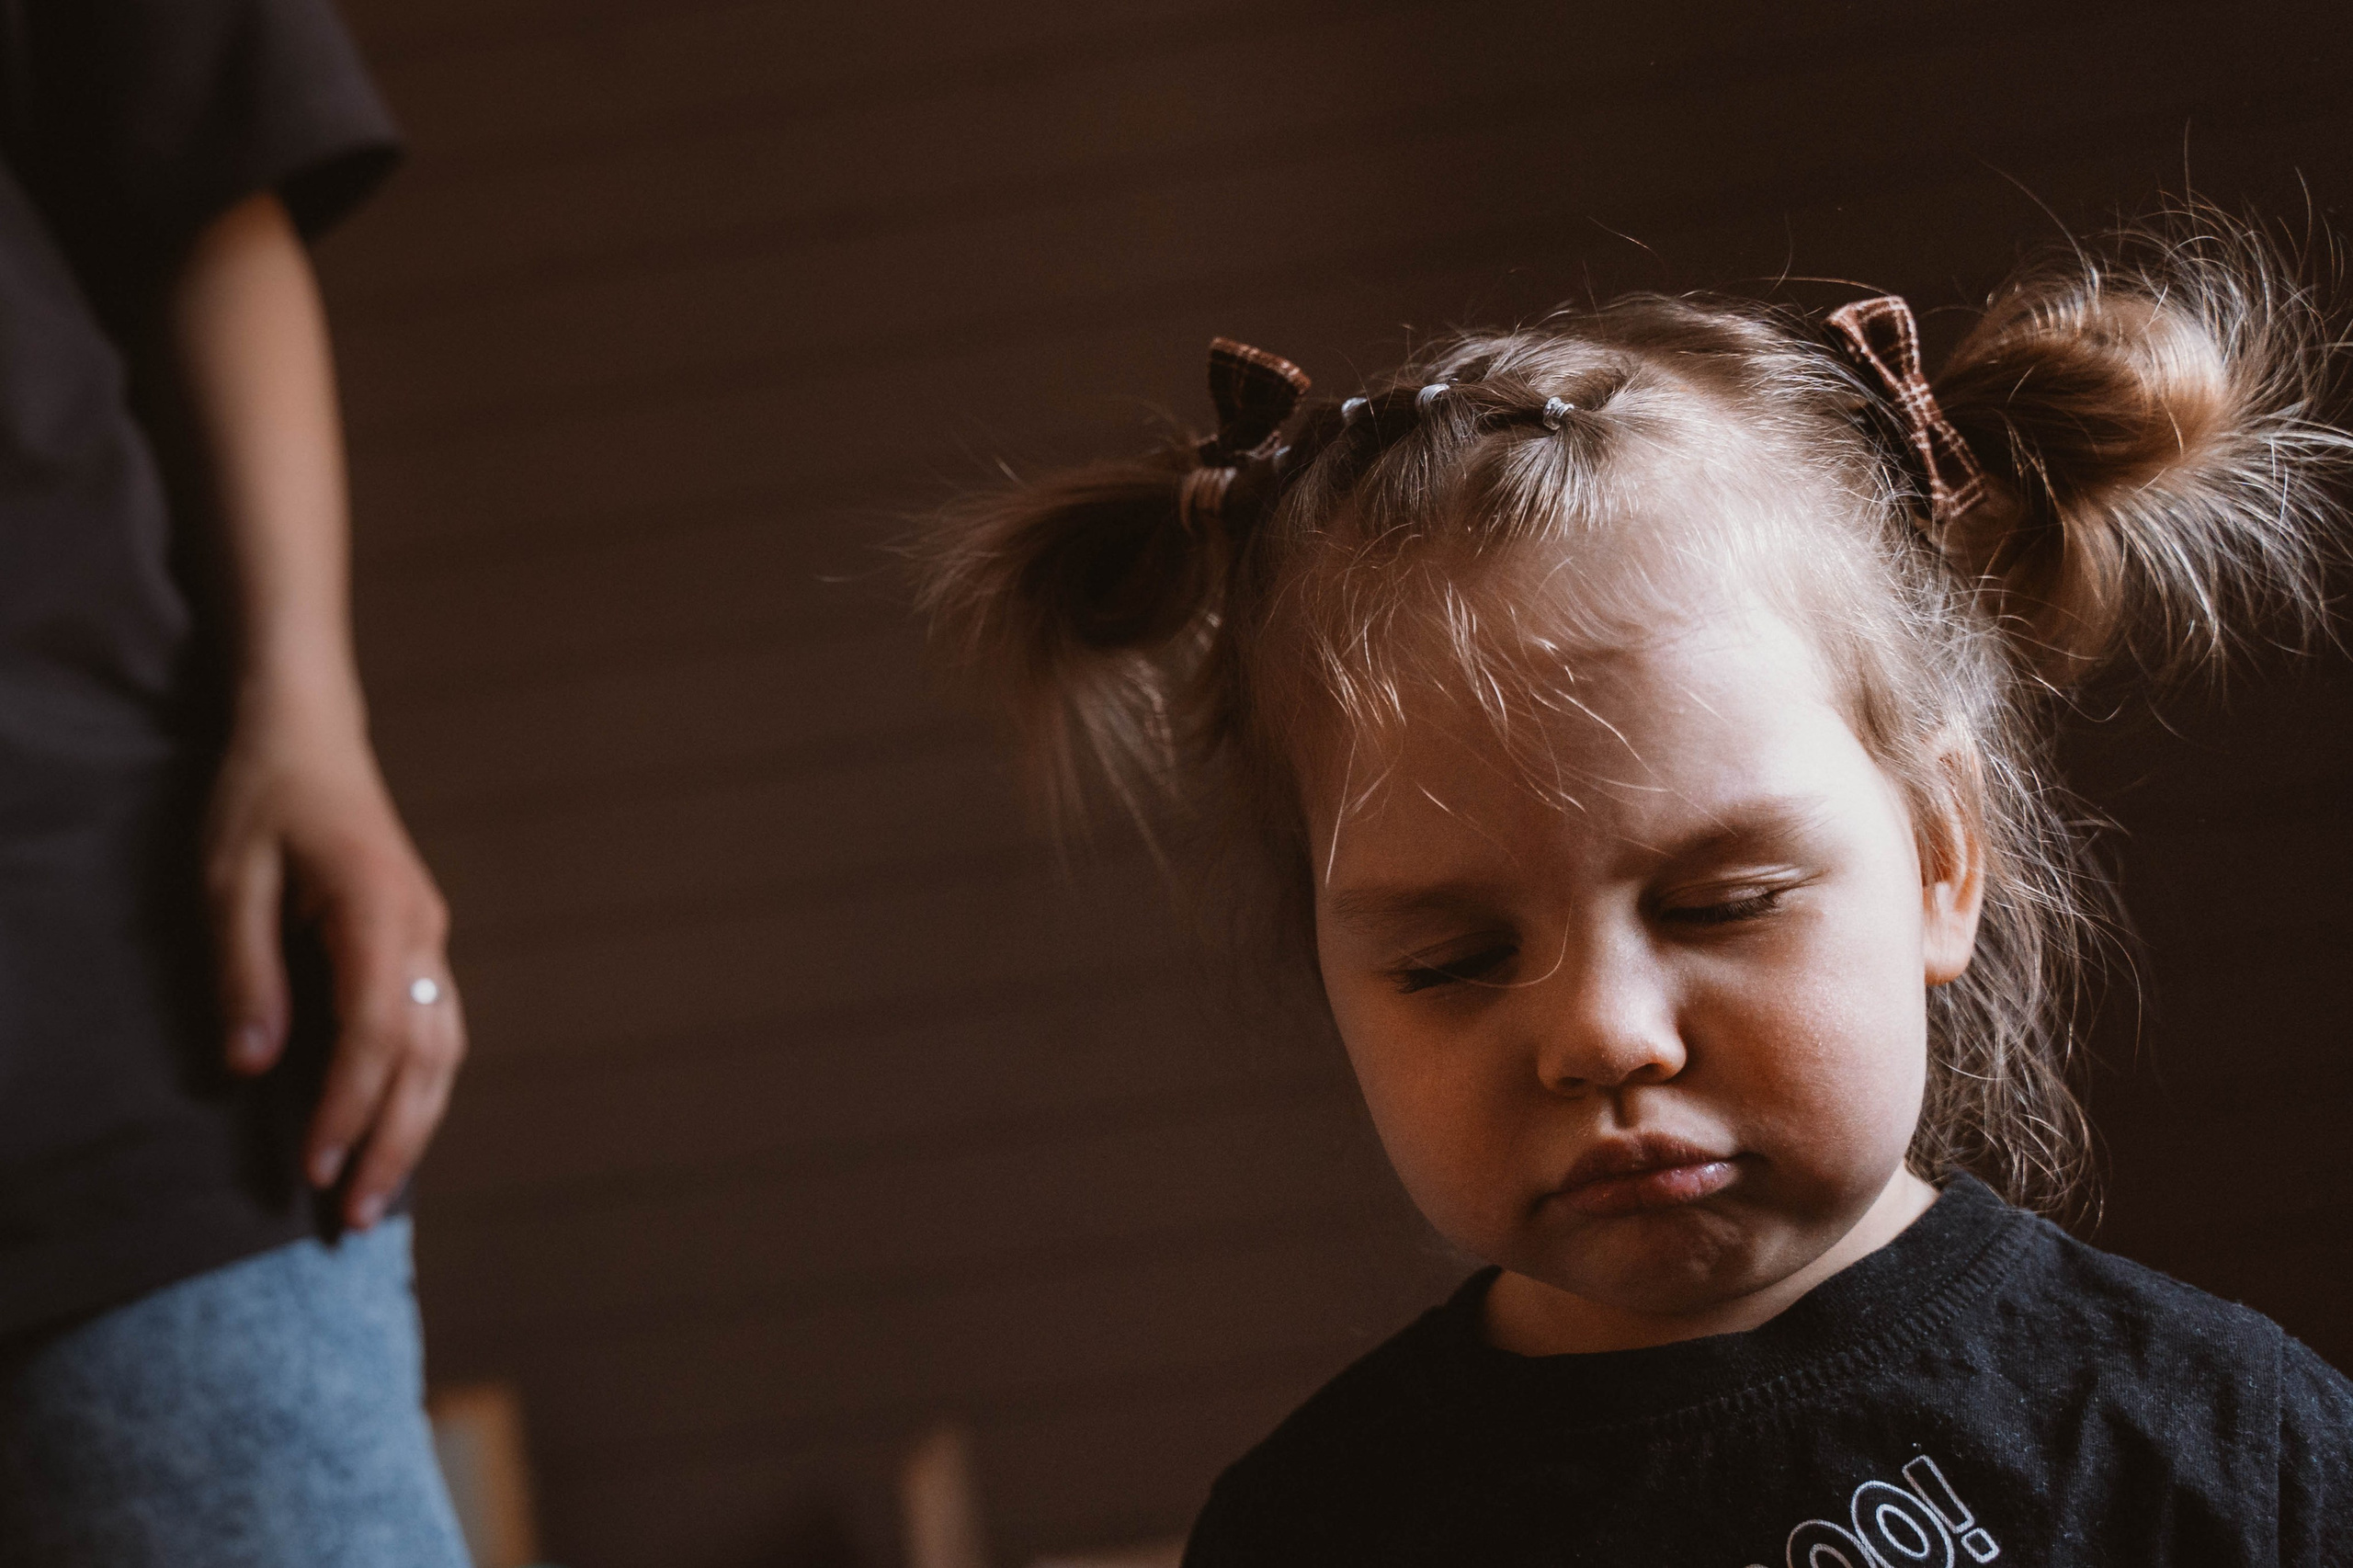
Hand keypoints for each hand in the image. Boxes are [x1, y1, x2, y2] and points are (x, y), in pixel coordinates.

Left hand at [205, 698, 463, 1228]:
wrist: (309, 734)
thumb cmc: (260, 798)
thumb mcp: (227, 879)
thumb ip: (244, 972)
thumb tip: (254, 1068)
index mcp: (378, 912)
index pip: (375, 1033)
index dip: (345, 1107)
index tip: (310, 1167)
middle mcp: (421, 932)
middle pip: (427, 1057)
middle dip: (394, 1142)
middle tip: (354, 1217)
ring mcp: (430, 938)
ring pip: (446, 1049)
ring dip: (415, 1124)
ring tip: (376, 1190)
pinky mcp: (420, 943)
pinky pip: (437, 1030)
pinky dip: (421, 1088)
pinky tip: (393, 1126)